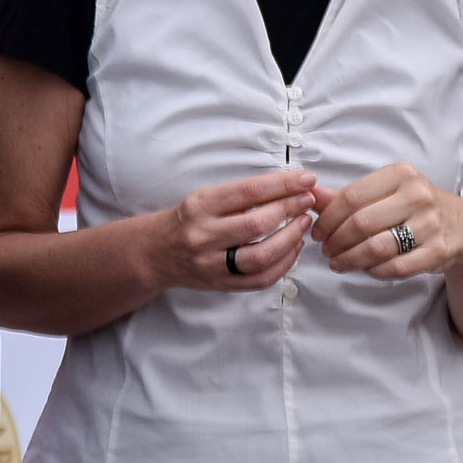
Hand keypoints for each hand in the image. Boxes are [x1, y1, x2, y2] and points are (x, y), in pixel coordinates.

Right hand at [149, 169, 318, 292]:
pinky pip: (261, 278)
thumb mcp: (204, 198)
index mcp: (199, 207)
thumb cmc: (187, 220)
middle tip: (307, 200)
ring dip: (291, 238)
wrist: (154, 253)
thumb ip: (240, 195)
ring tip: (304, 223)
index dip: (282, 185)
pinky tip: (293, 248)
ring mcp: (212, 263)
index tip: (306, 179)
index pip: (248, 192)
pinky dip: (284, 264)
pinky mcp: (221, 283)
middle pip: (257, 223)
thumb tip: (287, 187)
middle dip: (290, 209)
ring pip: (261, 255)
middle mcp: (203, 235)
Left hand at [312, 162, 462, 278]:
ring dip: (350, 259)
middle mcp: (419, 196)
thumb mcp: (384, 191)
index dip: (327, 218)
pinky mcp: (439, 250)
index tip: (317, 231)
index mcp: (401, 174)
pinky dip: (374, 271)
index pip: (351, 197)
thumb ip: (346, 195)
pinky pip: (396, 267)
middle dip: (335, 241)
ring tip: (338, 263)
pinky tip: (365, 268)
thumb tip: (309, 196)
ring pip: (377, 247)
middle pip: (360, 223)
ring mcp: (431, 224)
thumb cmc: (414, 206)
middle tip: (325, 250)